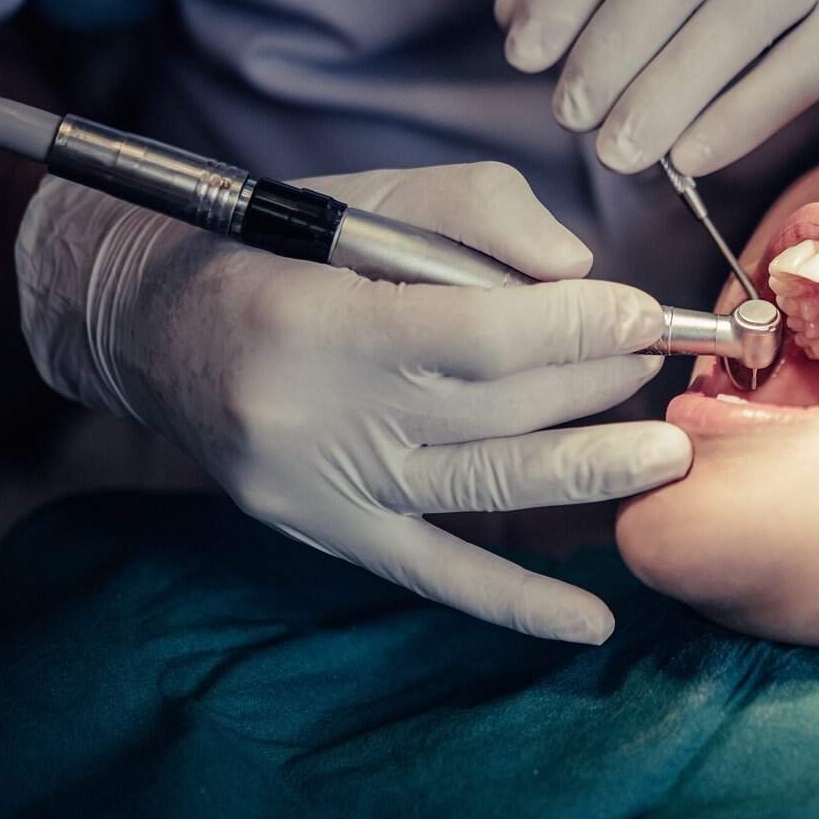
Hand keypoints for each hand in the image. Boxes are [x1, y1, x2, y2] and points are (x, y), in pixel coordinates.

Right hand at [15, 163, 691, 642]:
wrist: (153, 328)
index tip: (646, 313)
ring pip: (486, 488)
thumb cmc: (280, 247)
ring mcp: (326, 490)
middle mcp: (321, 416)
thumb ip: (478, 213)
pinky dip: (518, 604)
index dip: (579, 329)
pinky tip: (593, 623)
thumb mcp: (369, 194)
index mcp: (322, 321)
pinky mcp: (331, 533)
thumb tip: (578, 272)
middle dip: (597, 382)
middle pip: (498, 411)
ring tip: (666, 455)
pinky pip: (437, 575)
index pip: (482, 338)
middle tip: (658, 357)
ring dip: (590, 471)